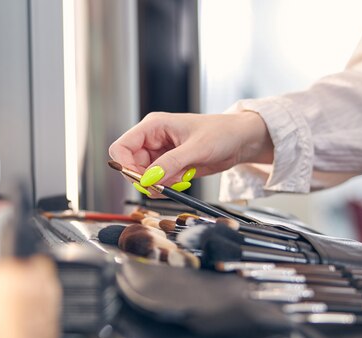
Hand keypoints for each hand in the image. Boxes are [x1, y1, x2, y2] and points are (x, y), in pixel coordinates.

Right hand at [108, 112, 272, 194]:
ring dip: (158, 184)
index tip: (140, 180)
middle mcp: (152, 140)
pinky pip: (157, 182)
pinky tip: (182, 180)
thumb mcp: (197, 148)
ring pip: (144, 176)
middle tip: (162, 187)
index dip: (125, 165)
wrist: (240, 140)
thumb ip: (171, 163)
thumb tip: (149, 179)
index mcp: (153, 126)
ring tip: (180, 179)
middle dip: (144, 179)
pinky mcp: (169, 166)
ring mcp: (160, 154)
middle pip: (130, 165)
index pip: (121, 147)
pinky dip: (166, 187)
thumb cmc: (222, 133)